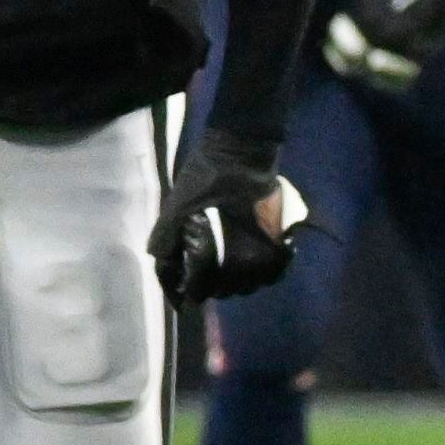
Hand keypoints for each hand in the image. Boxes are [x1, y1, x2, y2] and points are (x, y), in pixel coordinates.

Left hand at [152, 129, 306, 303]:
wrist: (243, 153)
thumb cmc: (207, 178)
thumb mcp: (177, 207)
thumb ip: (166, 238)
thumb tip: (162, 262)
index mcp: (223, 257)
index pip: (201, 289)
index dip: (188, 287)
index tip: (183, 282)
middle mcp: (250, 263)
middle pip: (227, 291)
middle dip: (211, 285)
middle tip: (201, 272)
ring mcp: (270, 254)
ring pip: (251, 285)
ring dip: (236, 282)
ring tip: (225, 269)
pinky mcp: (282, 242)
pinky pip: (272, 273)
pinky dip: (260, 275)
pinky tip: (250, 265)